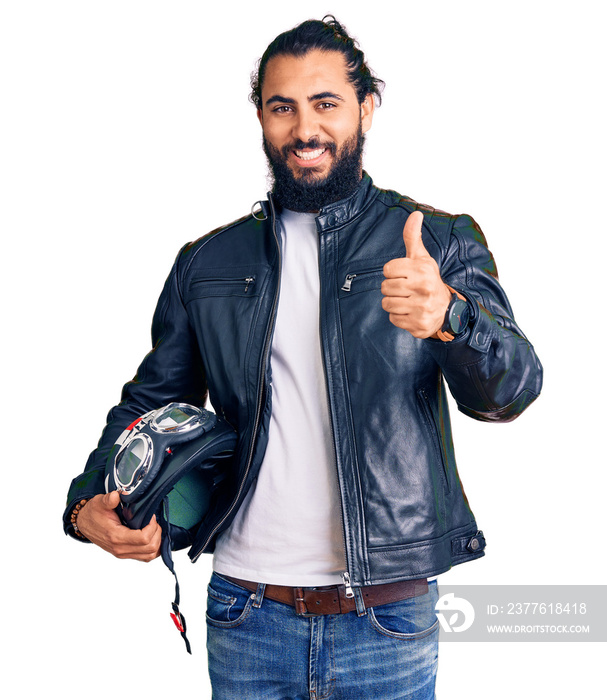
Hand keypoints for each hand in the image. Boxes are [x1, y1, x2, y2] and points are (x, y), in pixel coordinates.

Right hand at [76, 491, 161, 561]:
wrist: (84, 523)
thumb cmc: (93, 513)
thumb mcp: (100, 502)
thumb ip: (109, 499)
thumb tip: (117, 495)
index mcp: (116, 536)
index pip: (143, 538)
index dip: (152, 526)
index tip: (151, 516)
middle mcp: (120, 548)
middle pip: (150, 548)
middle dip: (157, 533)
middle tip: (154, 522)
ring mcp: (122, 553)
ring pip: (149, 555)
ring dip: (156, 542)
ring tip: (154, 529)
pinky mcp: (124, 553)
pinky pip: (144, 557)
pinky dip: (152, 549)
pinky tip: (152, 537)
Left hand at [381, 211, 451, 337]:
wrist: (446, 310)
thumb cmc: (428, 280)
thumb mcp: (422, 258)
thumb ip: (413, 237)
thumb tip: (415, 213)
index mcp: (422, 270)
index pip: (388, 269)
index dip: (393, 272)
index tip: (404, 275)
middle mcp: (423, 289)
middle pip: (385, 287)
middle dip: (392, 288)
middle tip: (405, 289)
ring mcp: (421, 308)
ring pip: (387, 304)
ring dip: (394, 303)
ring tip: (407, 300)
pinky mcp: (418, 324)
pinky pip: (393, 319)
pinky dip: (398, 317)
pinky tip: (410, 312)